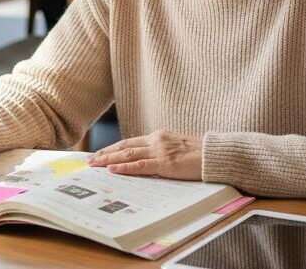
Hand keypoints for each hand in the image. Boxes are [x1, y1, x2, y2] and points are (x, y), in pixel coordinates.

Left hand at [86, 130, 202, 180]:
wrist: (215, 154)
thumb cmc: (199, 154)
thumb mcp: (175, 148)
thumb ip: (160, 151)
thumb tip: (145, 161)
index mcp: (158, 136)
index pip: (129, 142)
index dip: (112, 148)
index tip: (99, 154)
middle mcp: (156, 140)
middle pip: (124, 147)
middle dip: (105, 154)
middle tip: (90, 160)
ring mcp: (160, 151)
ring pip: (128, 155)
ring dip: (109, 160)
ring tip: (95, 165)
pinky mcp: (166, 163)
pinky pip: (141, 166)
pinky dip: (125, 167)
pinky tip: (113, 170)